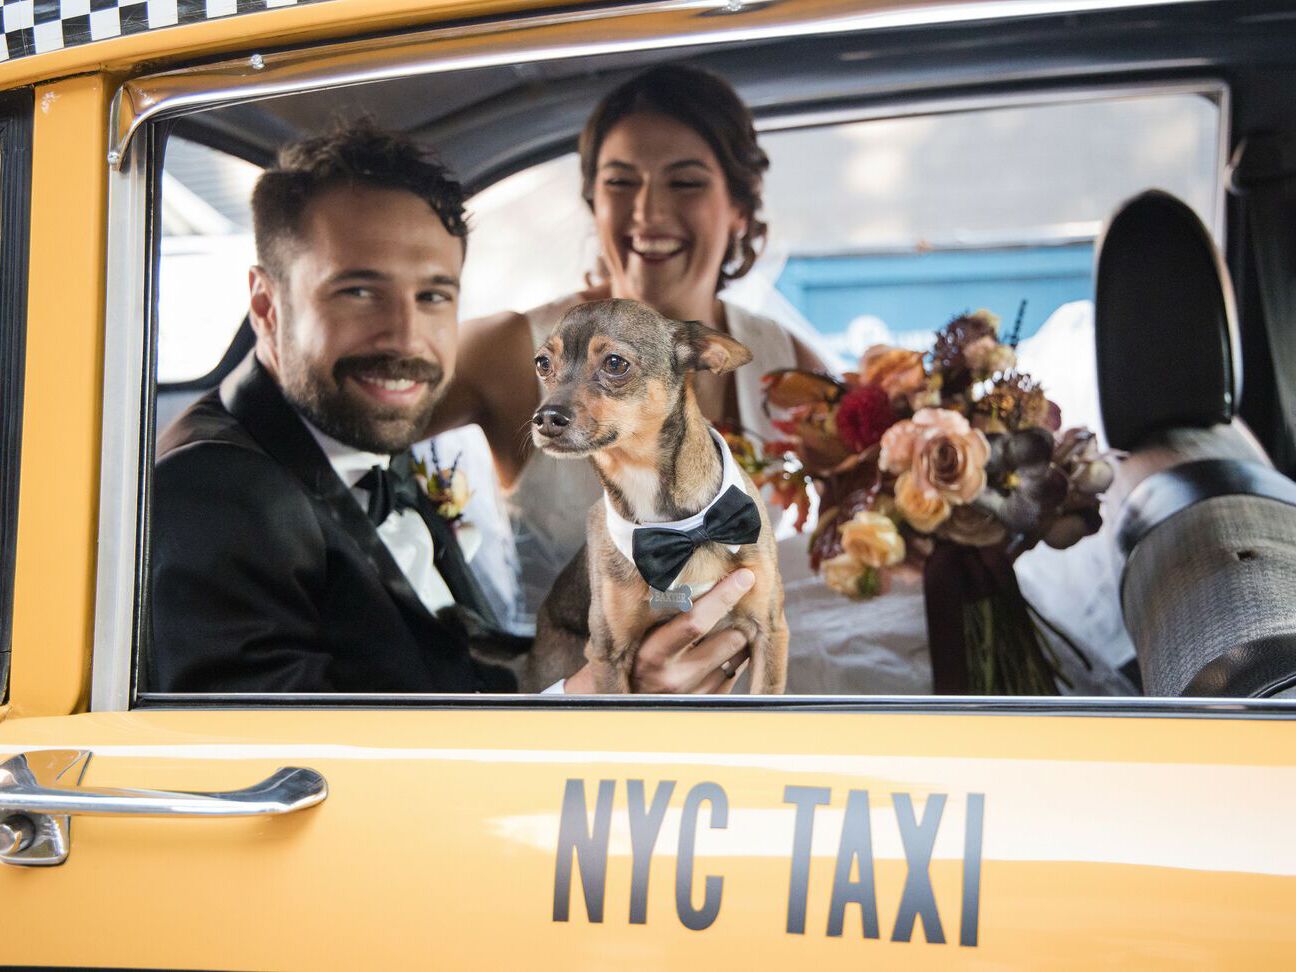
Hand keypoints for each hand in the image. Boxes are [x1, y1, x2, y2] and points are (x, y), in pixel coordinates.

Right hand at [562, 569, 755, 693]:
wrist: (622, 701)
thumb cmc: (630, 653)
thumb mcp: (636, 633)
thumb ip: (662, 609)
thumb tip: (694, 568)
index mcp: (651, 653)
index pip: (695, 621)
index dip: (723, 596)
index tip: (745, 576)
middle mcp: (672, 678)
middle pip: (728, 638)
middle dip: (736, 618)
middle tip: (735, 604)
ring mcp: (692, 694)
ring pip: (738, 655)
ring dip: (737, 637)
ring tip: (721, 628)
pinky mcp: (706, 704)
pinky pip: (736, 673)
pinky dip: (734, 657)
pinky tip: (716, 652)